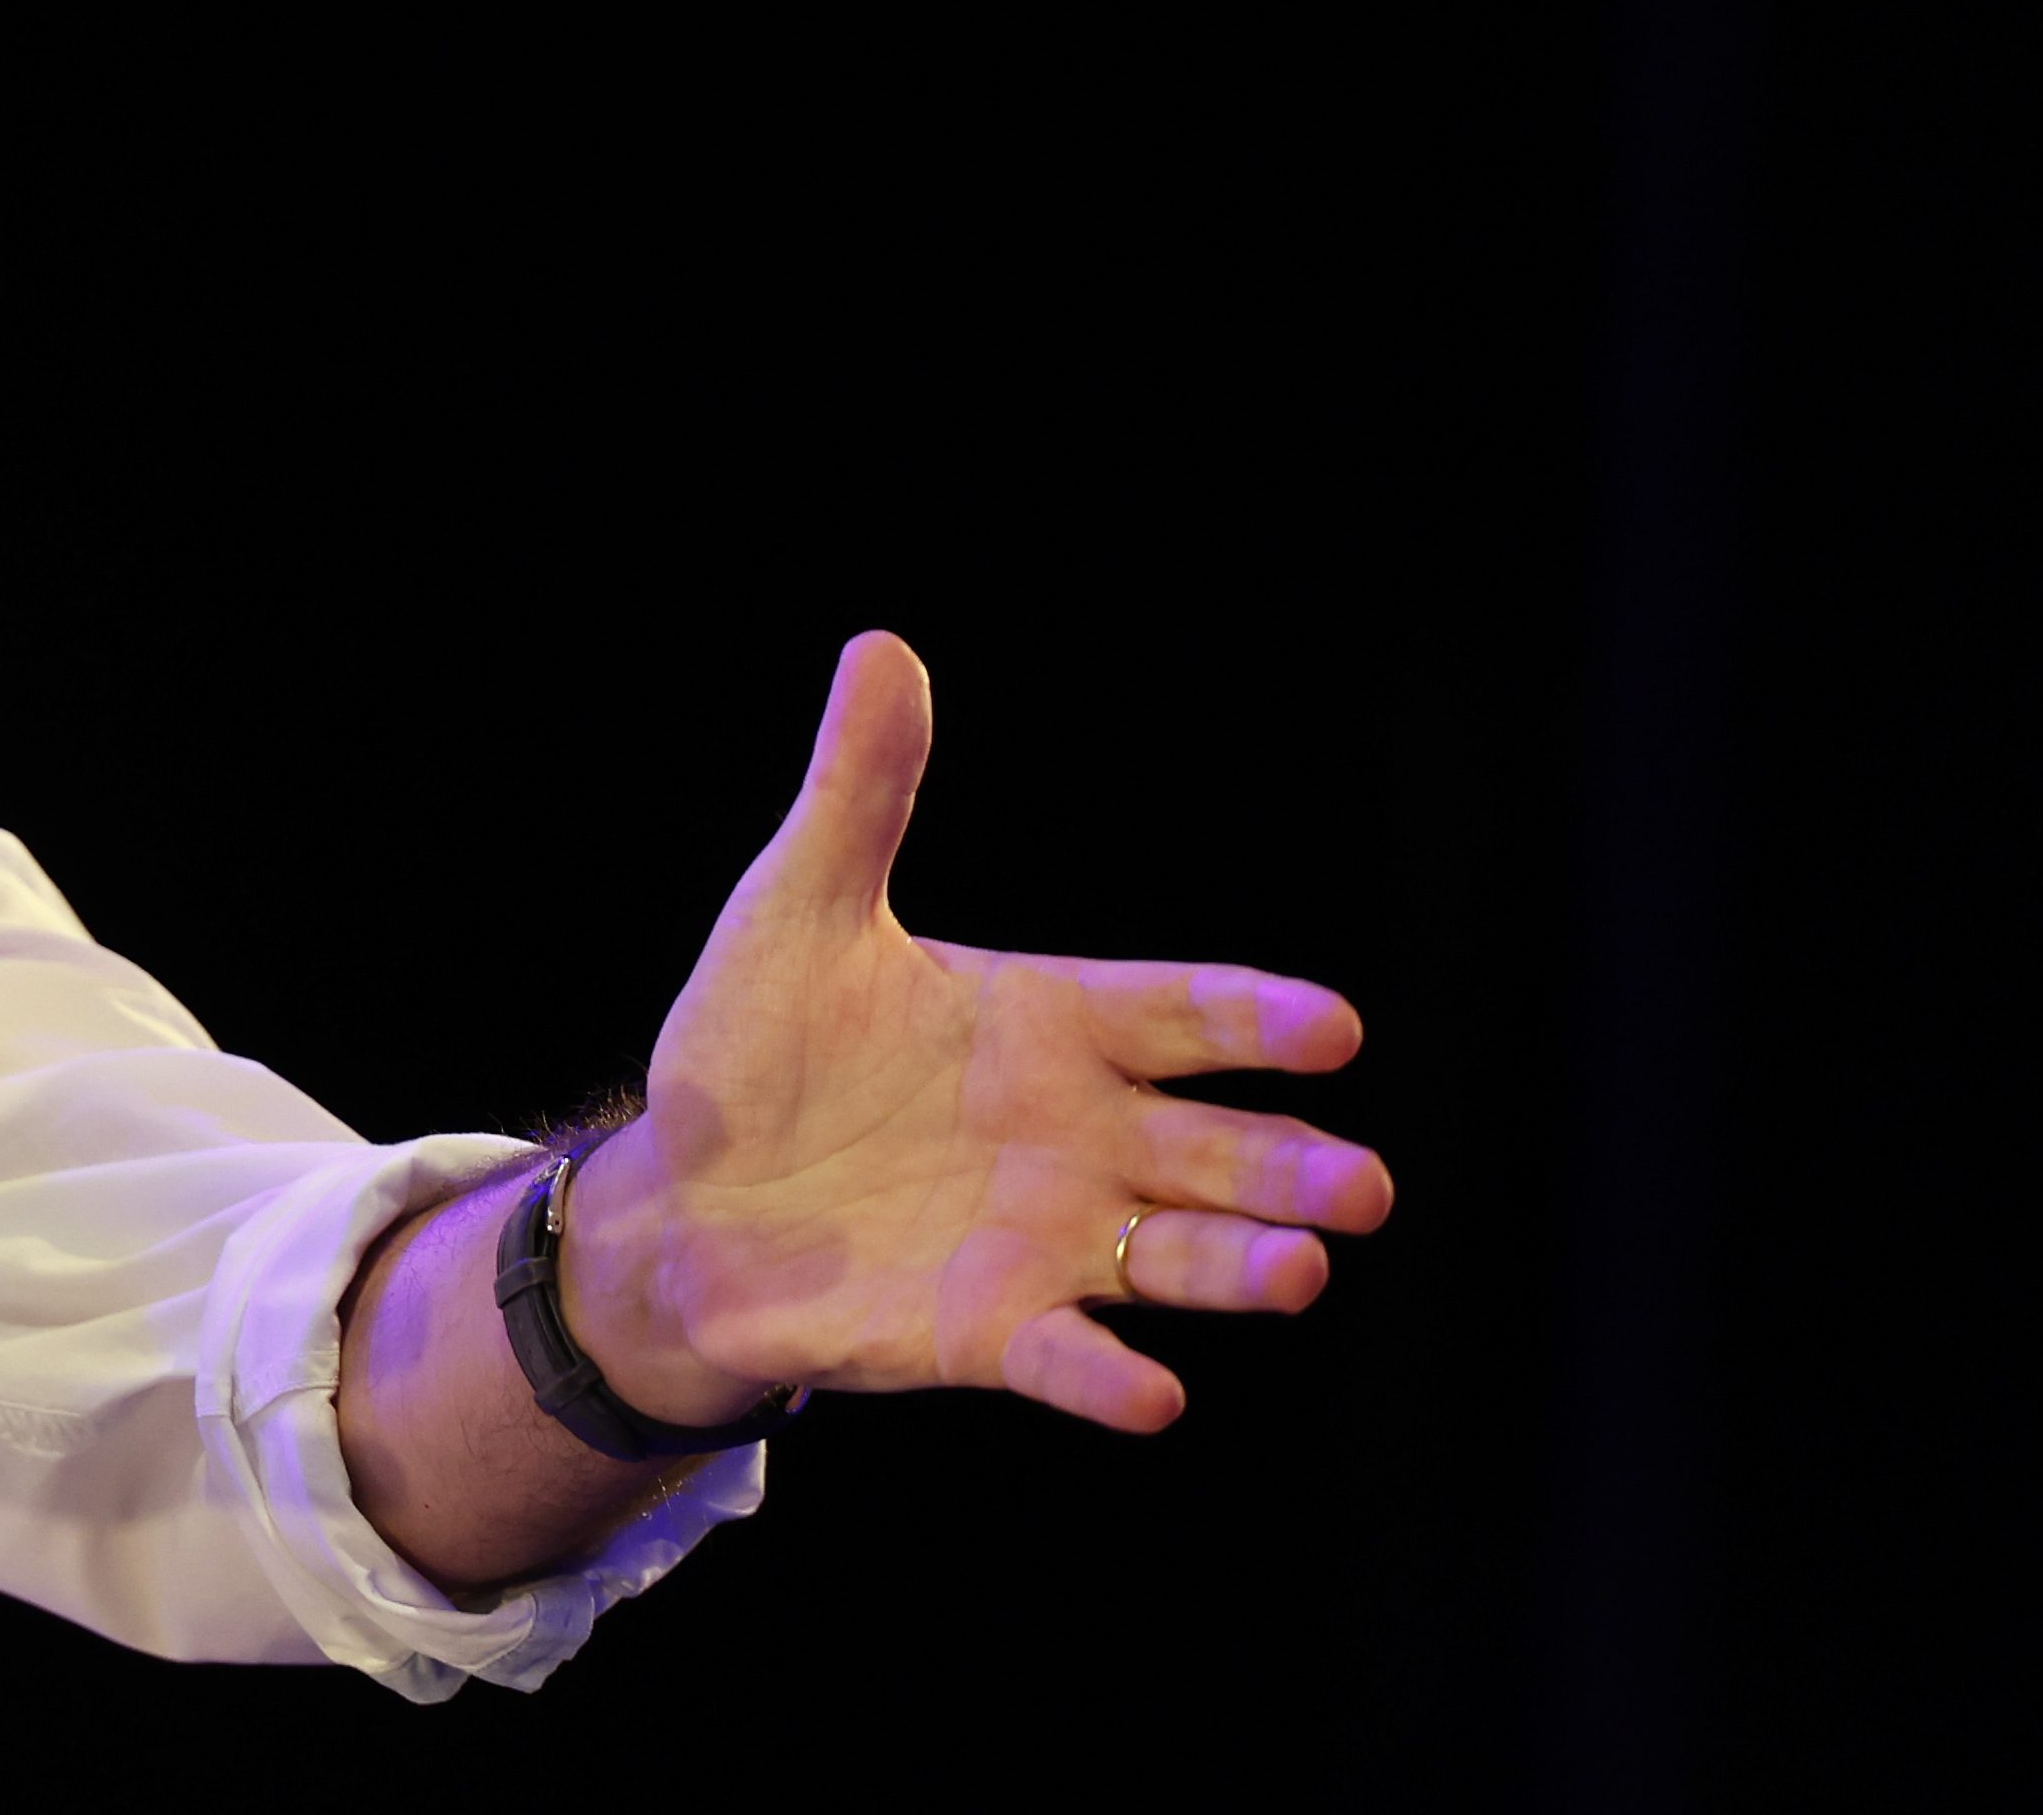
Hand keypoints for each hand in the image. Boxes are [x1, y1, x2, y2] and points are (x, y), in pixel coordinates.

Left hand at [559, 633, 1394, 1434]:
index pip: (1184, 1012)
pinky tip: (1153, 1396)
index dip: (1257, 1020)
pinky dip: (1108, 1377)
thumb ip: (860, 794)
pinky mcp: (988, 1331)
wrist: (681, 1199)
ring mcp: (1045, 1239)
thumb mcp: (798, 907)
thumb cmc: (756, 1048)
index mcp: (1055, 1023)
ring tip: (1302, 1271)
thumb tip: (880, 647)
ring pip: (1174, 1255)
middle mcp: (1080, 1135)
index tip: (1335, 1029)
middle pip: (1216, 1147)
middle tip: (1360, 1186)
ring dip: (1240, 1268)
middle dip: (1289, 1165)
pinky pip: (1065, 1357)